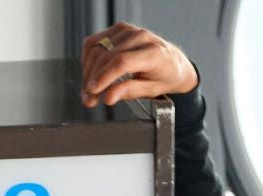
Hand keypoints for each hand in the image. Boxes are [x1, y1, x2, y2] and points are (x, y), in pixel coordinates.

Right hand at [80, 21, 198, 108]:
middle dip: (93, 79)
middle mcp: (140, 37)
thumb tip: (108, 97)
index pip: (121, 63)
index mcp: (153, 53)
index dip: (104, 78)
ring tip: (88, 90)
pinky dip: (88, 58)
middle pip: (106, 55)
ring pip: (97, 48)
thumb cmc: (165, 77)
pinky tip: (90, 73)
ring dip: (88, 70)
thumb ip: (129, 92)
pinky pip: (96, 41)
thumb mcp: (151, 91)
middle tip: (88, 99)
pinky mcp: (119, 29)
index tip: (92, 92)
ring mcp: (128, 31)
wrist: (174, 62)